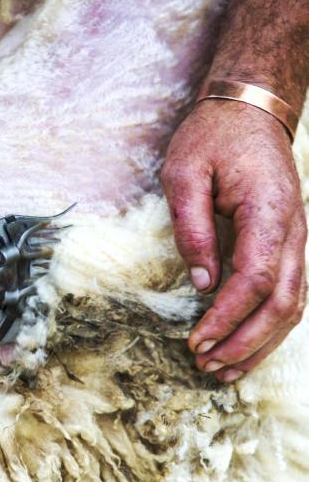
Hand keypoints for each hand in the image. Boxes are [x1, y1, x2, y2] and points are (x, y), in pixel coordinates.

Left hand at [161, 99, 306, 382]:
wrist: (250, 110)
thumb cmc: (211, 137)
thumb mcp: (183, 173)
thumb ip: (192, 228)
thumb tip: (202, 284)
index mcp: (268, 209)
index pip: (255, 278)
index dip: (226, 316)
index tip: (195, 341)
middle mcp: (293, 229)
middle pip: (283, 302)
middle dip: (245, 341)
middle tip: (206, 366)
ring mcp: (297, 238)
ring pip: (294, 305)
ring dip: (260, 342)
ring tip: (224, 371)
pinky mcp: (289, 243)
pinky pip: (289, 292)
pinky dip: (269, 325)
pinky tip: (246, 345)